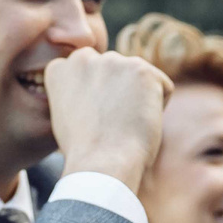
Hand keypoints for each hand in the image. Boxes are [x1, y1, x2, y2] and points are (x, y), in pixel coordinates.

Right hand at [44, 48, 171, 192]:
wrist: (102, 164)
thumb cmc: (86, 152)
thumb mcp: (68, 115)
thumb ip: (79, 92)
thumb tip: (102, 88)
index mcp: (59, 69)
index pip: (90, 75)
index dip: (96, 102)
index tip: (91, 121)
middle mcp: (83, 58)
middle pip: (115, 74)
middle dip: (117, 95)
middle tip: (109, 125)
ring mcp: (113, 61)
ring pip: (138, 79)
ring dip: (137, 100)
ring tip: (123, 125)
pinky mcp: (141, 69)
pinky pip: (163, 87)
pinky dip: (158, 108)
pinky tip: (138, 122)